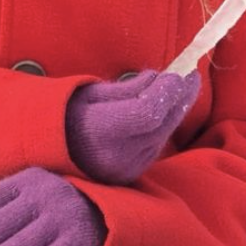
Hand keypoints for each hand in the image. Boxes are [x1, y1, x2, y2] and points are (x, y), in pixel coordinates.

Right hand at [66, 69, 199, 183]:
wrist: (54, 148)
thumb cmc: (70, 113)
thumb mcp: (92, 92)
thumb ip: (128, 88)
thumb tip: (160, 79)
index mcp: (99, 131)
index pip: (147, 112)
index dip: (167, 91)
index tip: (179, 72)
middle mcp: (115, 155)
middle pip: (161, 124)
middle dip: (180, 97)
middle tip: (191, 75)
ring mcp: (126, 167)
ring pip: (163, 135)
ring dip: (175, 110)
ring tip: (181, 88)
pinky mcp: (133, 173)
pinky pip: (156, 145)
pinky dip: (164, 126)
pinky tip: (165, 110)